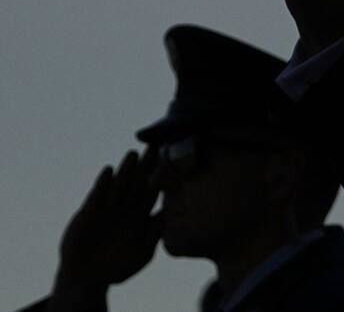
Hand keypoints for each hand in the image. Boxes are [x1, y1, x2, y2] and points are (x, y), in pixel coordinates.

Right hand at [49, 150, 161, 310]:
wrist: (88, 277)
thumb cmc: (118, 266)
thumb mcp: (142, 253)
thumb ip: (153, 235)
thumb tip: (166, 216)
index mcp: (141, 214)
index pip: (155, 190)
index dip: (164, 175)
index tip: (175, 161)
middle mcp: (126, 206)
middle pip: (139, 181)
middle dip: (147, 164)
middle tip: (157, 144)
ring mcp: (107, 207)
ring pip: (120, 184)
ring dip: (126, 170)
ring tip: (134, 154)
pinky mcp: (89, 212)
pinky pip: (97, 195)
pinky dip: (103, 183)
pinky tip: (109, 171)